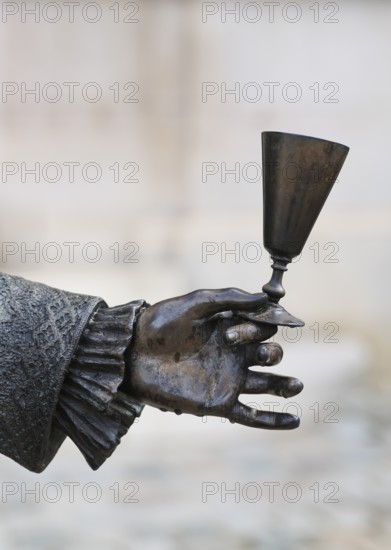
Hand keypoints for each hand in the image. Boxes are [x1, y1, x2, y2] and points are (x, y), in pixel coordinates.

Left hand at [124, 288, 302, 428]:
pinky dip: (273, 420)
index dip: (259, 327)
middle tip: (235, 344)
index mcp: (231, 329)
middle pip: (270, 354)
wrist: (131, 354)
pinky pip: (251, 415)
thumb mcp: (195, 302)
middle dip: (268, 351)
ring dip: (285, 385)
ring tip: (296, 385)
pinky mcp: (218, 403)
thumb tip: (265, 298)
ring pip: (267, 384)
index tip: (236, 327)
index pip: (264, 329)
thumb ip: (230, 298)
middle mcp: (234, 355)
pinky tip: (294, 420)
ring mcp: (228, 380)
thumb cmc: (160, 324)